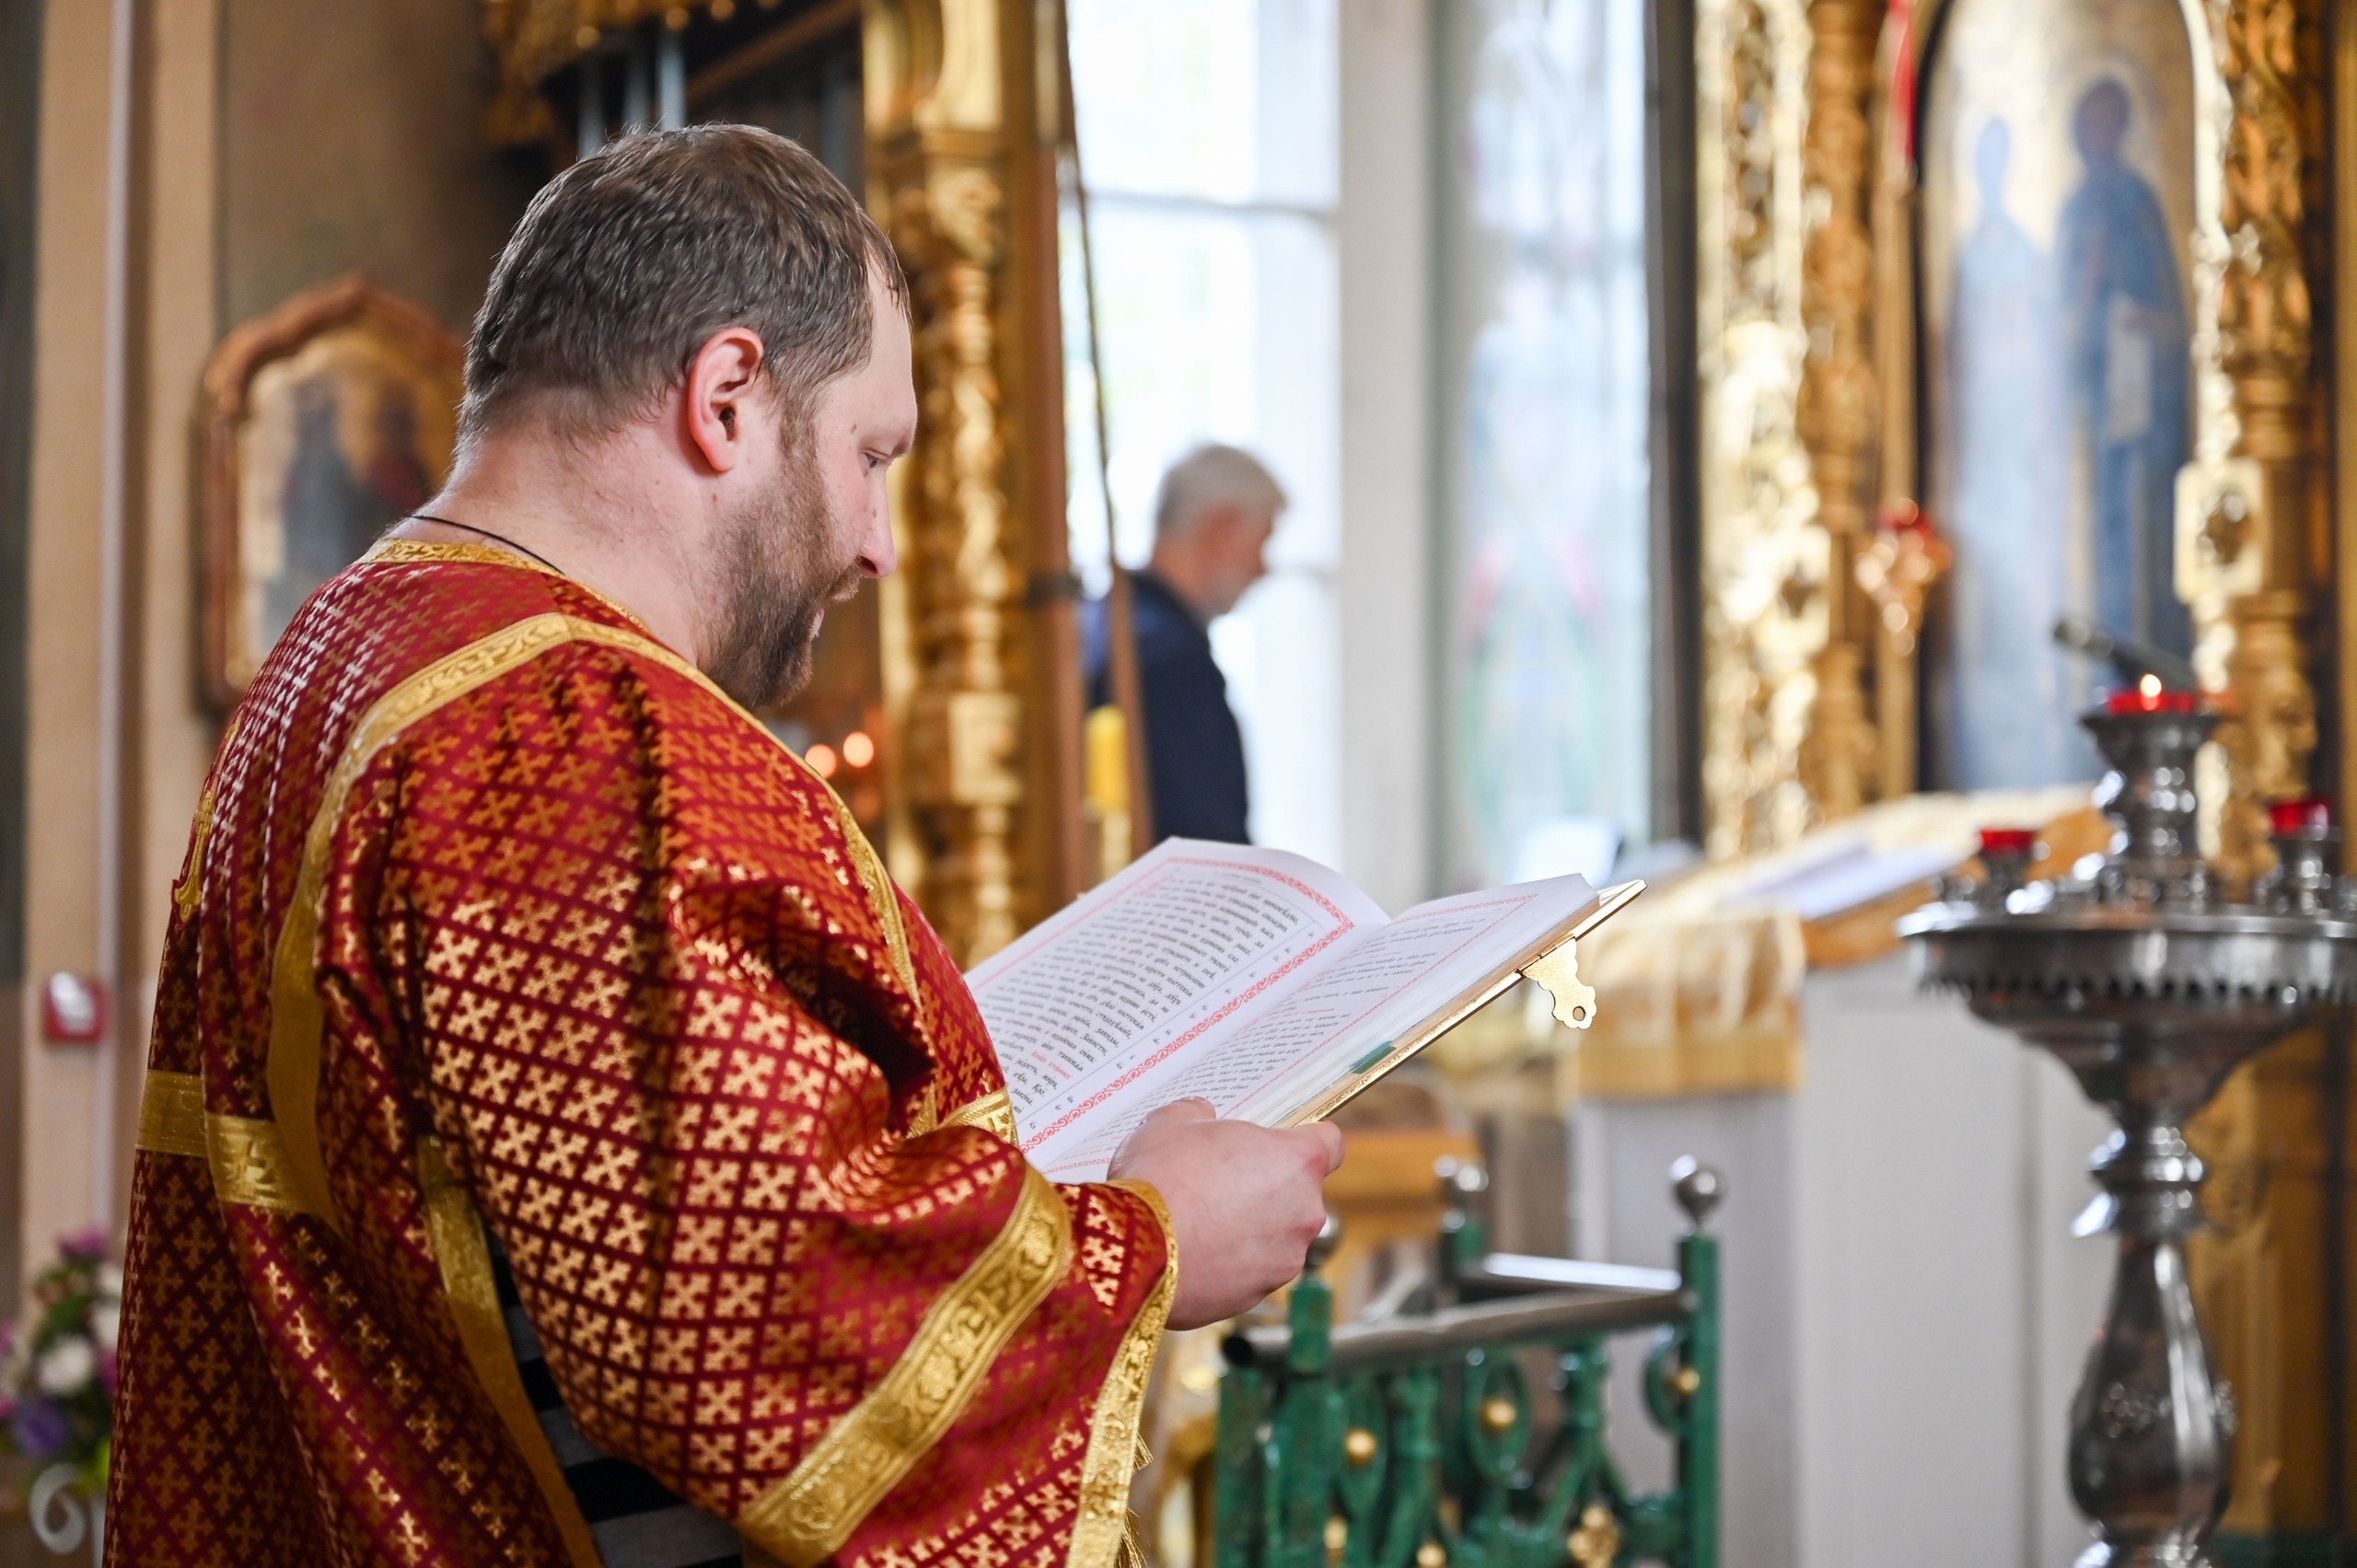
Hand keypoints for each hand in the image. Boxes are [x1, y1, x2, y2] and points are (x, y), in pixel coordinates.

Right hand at [1108, 1099, 1343, 1329]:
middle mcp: (1304, 1213)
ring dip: (1247, 1229)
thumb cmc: (1160, 1178)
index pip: (1331, 1143)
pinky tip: (1191, 1251)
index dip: (1305, 1139)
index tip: (1281, 1142)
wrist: (1133, 1250)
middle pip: (1299, 1193)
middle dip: (1266, 1187)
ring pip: (1273, 1236)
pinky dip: (1228, 1263)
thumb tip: (1200, 1115)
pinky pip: (1248, 1270)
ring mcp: (1283, 1260)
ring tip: (1198, 1220)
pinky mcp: (1255, 1295)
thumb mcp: (1171, 1123)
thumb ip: (1197, 1114)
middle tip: (1220, 1179)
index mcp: (1297, 1161)